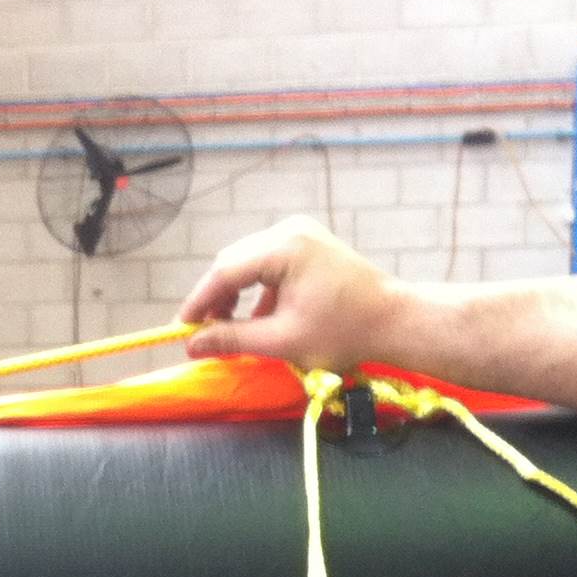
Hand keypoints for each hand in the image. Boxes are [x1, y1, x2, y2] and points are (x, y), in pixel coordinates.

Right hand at [176, 216, 402, 371]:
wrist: (394, 320)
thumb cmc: (344, 331)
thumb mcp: (282, 341)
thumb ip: (233, 340)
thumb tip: (192, 346)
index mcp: (284, 247)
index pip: (225, 271)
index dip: (199, 302)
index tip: (182, 329)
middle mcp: (289, 230)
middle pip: (234, 261)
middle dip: (217, 298)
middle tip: (206, 333)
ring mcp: (300, 233)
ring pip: (249, 262)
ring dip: (237, 295)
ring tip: (232, 328)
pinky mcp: (308, 243)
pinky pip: (269, 263)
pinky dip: (258, 289)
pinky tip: (261, 318)